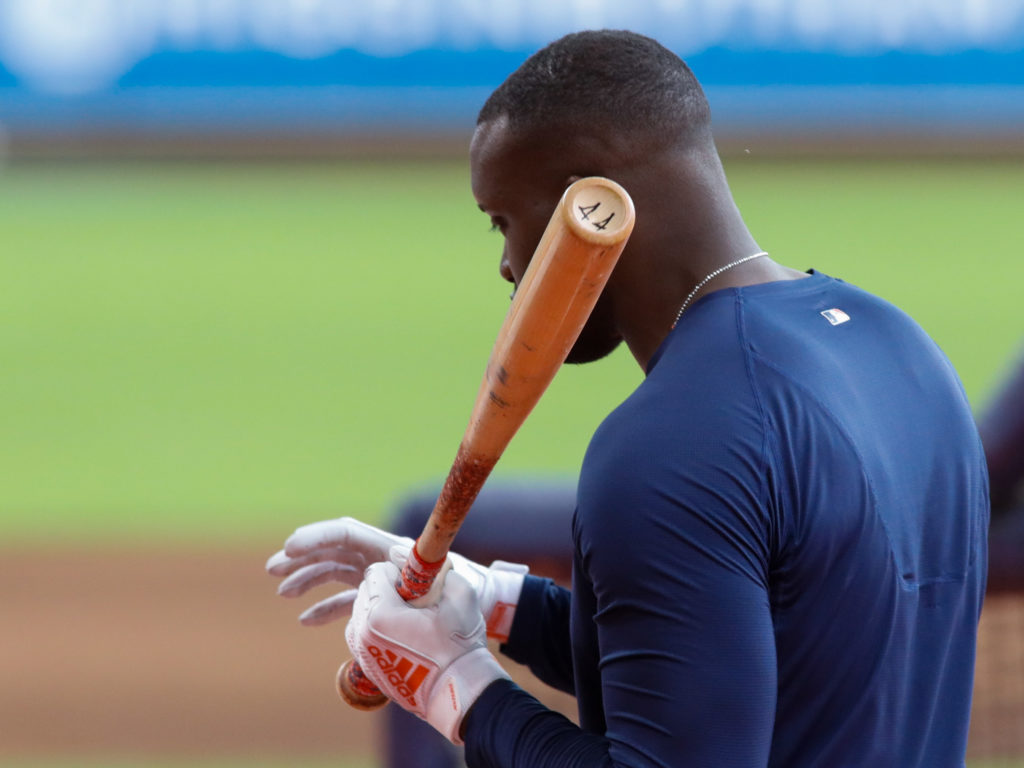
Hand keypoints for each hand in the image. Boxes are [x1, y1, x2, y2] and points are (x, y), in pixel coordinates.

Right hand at [267, 517, 527, 639]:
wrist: (485, 604)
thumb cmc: (469, 588)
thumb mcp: (446, 577)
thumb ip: (418, 569)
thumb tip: (387, 565)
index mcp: (390, 548)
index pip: (347, 533)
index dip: (317, 536)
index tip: (290, 546)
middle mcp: (381, 558)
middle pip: (334, 550)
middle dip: (302, 556)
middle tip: (272, 567)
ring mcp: (380, 577)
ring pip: (336, 572)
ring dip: (307, 579)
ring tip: (282, 591)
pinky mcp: (383, 598)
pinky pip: (347, 600)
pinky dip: (325, 607)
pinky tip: (305, 619)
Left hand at [345, 561, 508, 743]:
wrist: (457, 692)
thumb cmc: (460, 644)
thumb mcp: (458, 594)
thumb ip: (434, 568)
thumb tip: (402, 552)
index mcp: (380, 613)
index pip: (376, 571)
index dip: (399, 572)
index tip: (418, 586)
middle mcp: (362, 631)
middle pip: (366, 590)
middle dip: (387, 590)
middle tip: (416, 604)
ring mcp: (360, 652)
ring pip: (361, 611)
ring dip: (381, 608)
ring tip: (410, 622)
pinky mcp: (364, 666)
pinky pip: (362, 634)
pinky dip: (377, 628)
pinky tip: (404, 638)